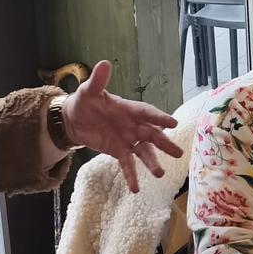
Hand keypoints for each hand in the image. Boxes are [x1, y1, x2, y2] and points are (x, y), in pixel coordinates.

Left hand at [61, 60, 182, 192]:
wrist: (73, 119)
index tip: (173, 123)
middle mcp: (134, 125)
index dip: (160, 118)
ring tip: (160, 174)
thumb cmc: (85, 102)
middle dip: (165, 144)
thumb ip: (98, 81)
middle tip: (179, 153)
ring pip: (144, 152)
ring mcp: (128, 139)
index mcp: (130, 109)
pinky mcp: (119, 151)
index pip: (148, 113)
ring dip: (152, 162)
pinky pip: (128, 165)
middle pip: (152, 135)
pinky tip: (135, 189)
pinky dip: (132, 176)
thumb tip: (104, 64)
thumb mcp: (89, 91)